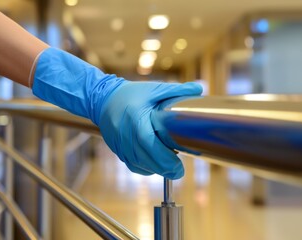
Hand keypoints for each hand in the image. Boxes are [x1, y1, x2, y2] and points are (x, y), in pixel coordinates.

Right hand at [32, 47, 202, 178]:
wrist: (102, 100)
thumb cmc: (130, 94)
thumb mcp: (153, 89)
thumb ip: (176, 90)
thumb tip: (199, 89)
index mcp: (136, 119)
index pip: (150, 144)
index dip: (166, 159)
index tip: (180, 165)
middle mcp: (126, 135)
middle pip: (146, 160)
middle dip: (165, 169)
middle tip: (178, 171)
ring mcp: (120, 145)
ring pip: (140, 166)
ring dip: (156, 169)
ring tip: (169, 166)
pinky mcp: (118, 150)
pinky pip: (133, 165)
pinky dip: (145, 168)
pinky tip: (154, 165)